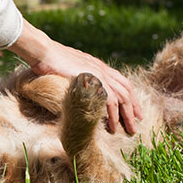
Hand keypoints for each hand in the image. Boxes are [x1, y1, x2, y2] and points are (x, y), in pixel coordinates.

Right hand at [7, 19, 142, 133]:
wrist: (45, 52)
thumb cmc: (50, 60)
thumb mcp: (69, 69)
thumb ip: (77, 76)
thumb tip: (75, 86)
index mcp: (99, 66)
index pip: (122, 82)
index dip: (129, 96)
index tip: (133, 109)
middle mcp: (103, 69)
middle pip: (127, 90)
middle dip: (134, 108)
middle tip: (137, 123)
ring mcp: (100, 74)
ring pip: (122, 97)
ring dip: (127, 115)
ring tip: (130, 130)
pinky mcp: (95, 81)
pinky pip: (110, 100)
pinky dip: (113, 115)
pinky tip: (113, 127)